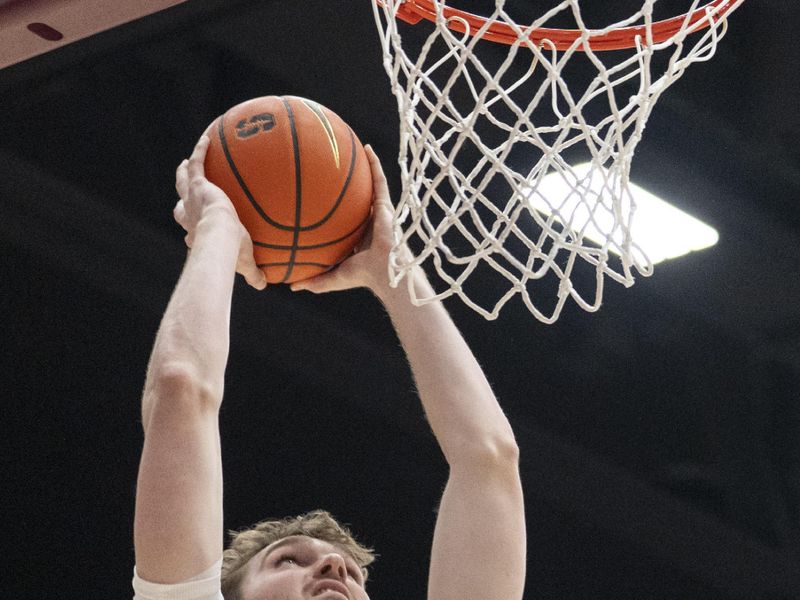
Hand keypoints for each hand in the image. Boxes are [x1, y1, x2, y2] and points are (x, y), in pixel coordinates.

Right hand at [173, 133, 266, 289]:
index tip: (197, 230)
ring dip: (184, 172)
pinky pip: (197, 163)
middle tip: (186, 193)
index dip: (193, 230)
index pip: (193, 231)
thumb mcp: (244, 263)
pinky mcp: (199, 185)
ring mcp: (192, 199)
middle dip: (182, 201)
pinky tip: (207, 139)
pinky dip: (200, 151)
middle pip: (181, 208)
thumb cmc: (231, 252)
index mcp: (197, 234)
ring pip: (183, 182)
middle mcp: (190, 216)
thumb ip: (253, 274)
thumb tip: (263, 285)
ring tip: (186, 163)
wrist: (221, 235)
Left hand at [290, 145, 402, 295]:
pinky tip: (367, 148)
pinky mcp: (385, 206)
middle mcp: (367, 220)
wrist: (384, 273)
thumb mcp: (333, 277)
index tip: (321, 193)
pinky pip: (379, 180)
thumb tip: (291, 286)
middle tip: (332, 165)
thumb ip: (314, 280)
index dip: (336, 206)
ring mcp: (378, 212)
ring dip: (364, 165)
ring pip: (369, 183)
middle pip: (356, 196)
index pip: (345, 217)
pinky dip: (375, 164)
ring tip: (353, 146)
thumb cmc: (363, 276)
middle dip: (347, 181)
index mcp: (357, 235)